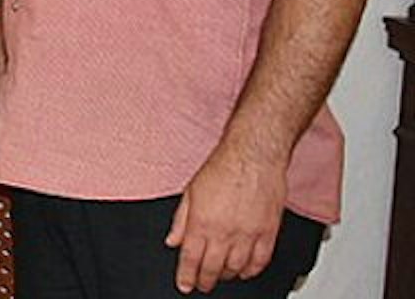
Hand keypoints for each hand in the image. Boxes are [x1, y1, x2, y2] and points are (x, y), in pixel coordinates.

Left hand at [166, 146, 287, 292]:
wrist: (253, 156)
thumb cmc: (223, 168)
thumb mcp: (190, 191)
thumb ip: (180, 220)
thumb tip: (172, 241)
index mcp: (202, 222)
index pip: (191, 259)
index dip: (186, 276)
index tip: (185, 285)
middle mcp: (225, 232)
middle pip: (213, 268)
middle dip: (205, 281)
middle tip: (201, 285)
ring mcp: (249, 234)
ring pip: (236, 268)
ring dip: (226, 276)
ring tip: (220, 277)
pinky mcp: (269, 232)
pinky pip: (261, 260)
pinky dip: (252, 270)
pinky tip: (244, 271)